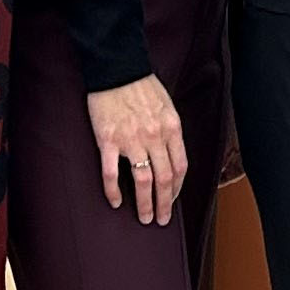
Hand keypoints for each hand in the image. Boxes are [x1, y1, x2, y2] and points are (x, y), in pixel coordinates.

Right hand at [85, 74, 186, 224]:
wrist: (116, 69)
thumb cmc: (141, 86)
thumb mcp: (166, 105)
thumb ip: (169, 130)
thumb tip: (170, 154)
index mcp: (171, 128)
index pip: (180, 166)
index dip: (178, 188)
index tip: (174, 200)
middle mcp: (155, 136)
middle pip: (165, 179)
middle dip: (165, 203)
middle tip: (162, 220)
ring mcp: (131, 140)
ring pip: (143, 180)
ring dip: (145, 203)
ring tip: (145, 218)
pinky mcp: (108, 141)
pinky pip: (112, 173)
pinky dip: (114, 191)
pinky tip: (116, 202)